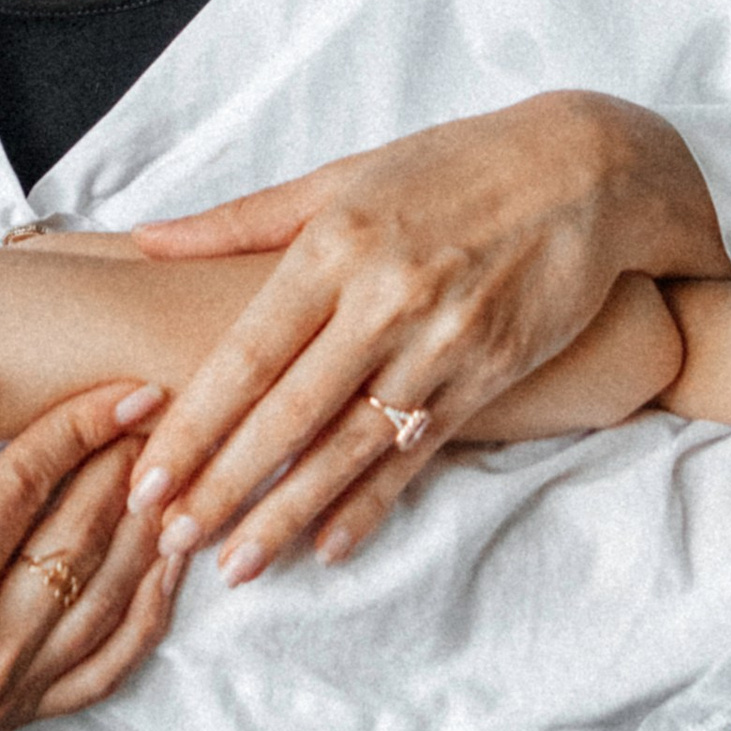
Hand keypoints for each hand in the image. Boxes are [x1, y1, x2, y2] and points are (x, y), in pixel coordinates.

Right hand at [0, 378, 174, 730]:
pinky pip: (107, 669)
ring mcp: (6, 697)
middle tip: (165, 412)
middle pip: (83, 541)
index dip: (80, 429)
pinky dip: (149, 614)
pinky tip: (167, 564)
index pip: (27, 489)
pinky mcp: (14, 721)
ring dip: (149, 532)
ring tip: (175, 470)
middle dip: (128, 467)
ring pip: (110, 604)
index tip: (124, 389)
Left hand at [126, 94, 725, 579]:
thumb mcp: (344, 175)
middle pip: (291, 412)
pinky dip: (372, 503)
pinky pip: (418, 452)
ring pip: (351, 446)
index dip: (195, 422)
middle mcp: (387, 299)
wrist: (587, 171)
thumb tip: (144, 240)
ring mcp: (442, 344)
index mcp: (336, 246)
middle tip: (171, 542)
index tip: (148, 477)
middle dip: (225, 485)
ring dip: (289, 513)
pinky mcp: (489, 375)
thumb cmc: (452, 166)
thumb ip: (242, 220)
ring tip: (237, 564)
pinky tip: (329, 547)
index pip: (249, 352)